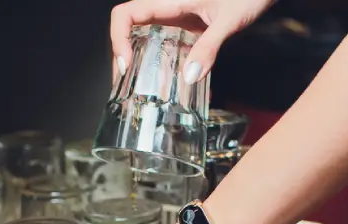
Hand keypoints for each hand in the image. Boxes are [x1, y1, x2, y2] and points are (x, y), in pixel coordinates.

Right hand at [110, 0, 274, 83]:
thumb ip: (209, 47)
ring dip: (142, 64)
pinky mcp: (190, 27)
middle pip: (130, 30)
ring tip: (142, 90)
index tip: (125, 64)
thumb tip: (189, 77)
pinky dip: (167, 65)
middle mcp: (168, 8)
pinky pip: (170, 45)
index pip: (126, 14)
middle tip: (127, 86)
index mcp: (170, 0)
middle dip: (123, 57)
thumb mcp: (229, 21)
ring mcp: (178, 18)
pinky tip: (176, 85)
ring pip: (147, 39)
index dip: (118, 38)